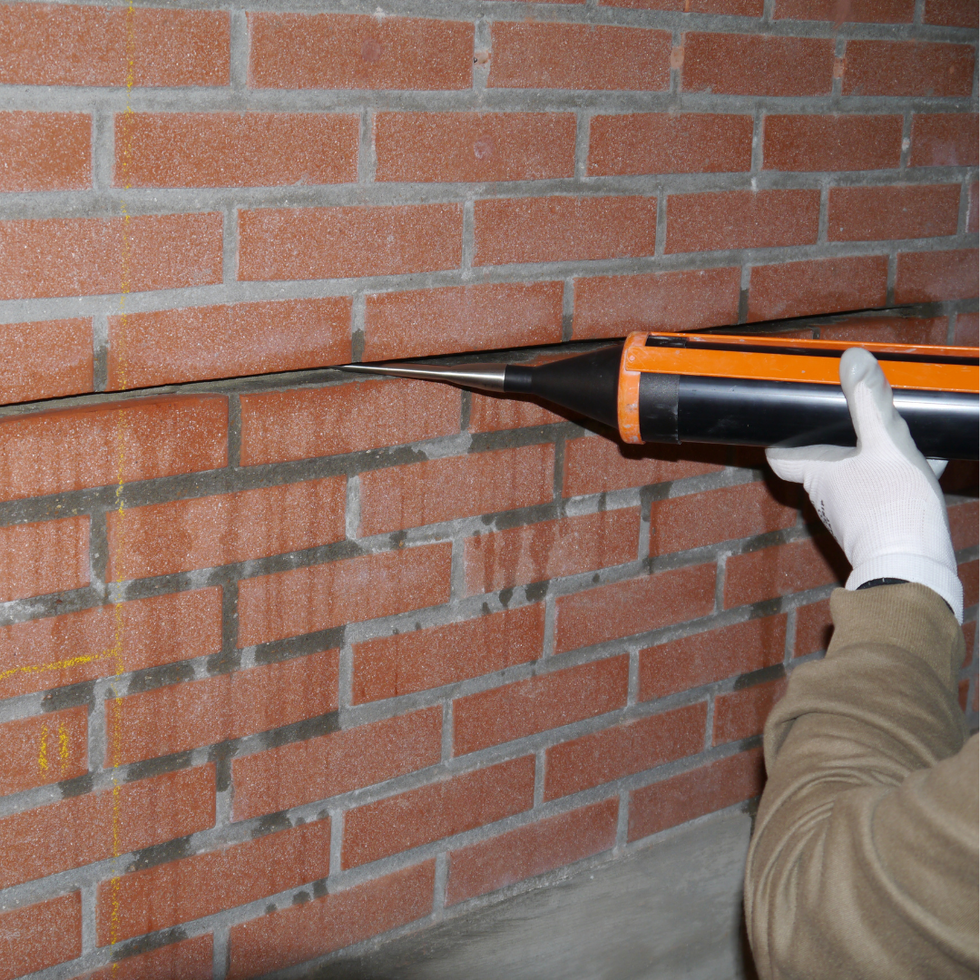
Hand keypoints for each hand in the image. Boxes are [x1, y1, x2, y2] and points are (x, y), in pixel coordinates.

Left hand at [766, 347, 961, 621]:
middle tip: (857, 411)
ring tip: (902, 431)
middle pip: (824, 459)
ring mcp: (854, 512)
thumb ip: (871, 402)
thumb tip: (853, 360)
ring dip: (874, 453)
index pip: (781, 455)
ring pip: (858, 473)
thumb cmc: (892, 512)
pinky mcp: (881, 524)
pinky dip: (900, 472)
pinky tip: (928, 461)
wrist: (915, 570)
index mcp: (818, 474)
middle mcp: (828, 495)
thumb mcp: (886, 444)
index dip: (779, 437)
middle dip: (841, 436)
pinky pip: (885, 490)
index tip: (783, 418)